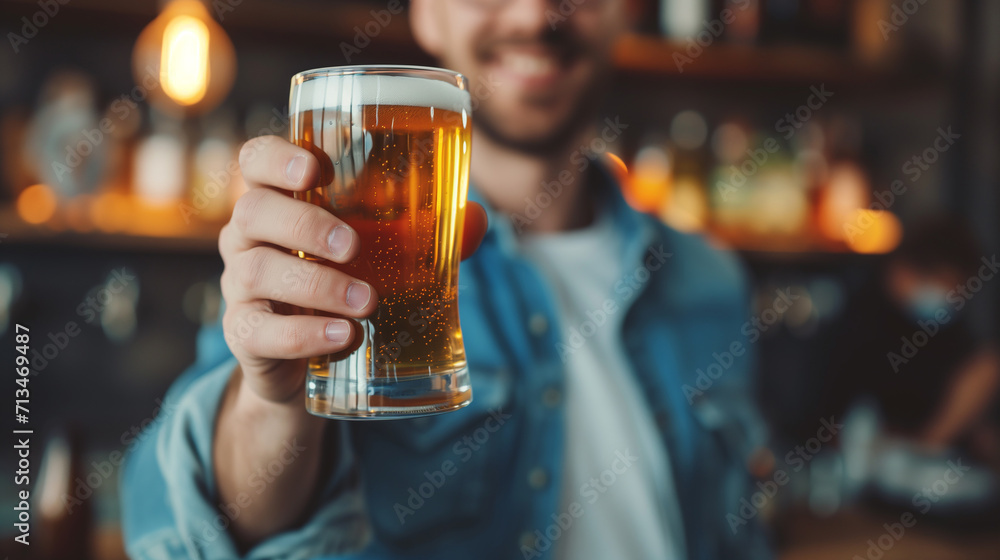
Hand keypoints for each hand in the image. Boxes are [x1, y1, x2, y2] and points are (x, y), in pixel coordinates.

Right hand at [220, 135, 487, 407]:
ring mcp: (240, 287)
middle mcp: (249, 238)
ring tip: (367, 302)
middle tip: (353, 246)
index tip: (315, 168)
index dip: (275, 158)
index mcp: (279, 201)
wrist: (313, 362)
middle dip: (304, 225)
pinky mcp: (245, 335)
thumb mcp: (385, 253)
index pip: (255, 161)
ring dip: (316, 285)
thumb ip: (427, 233)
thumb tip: (476, 218)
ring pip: (256, 272)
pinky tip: (343, 335)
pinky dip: (304, 334)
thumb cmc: (348, 282)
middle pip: (252, 212)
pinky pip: (260, 331)